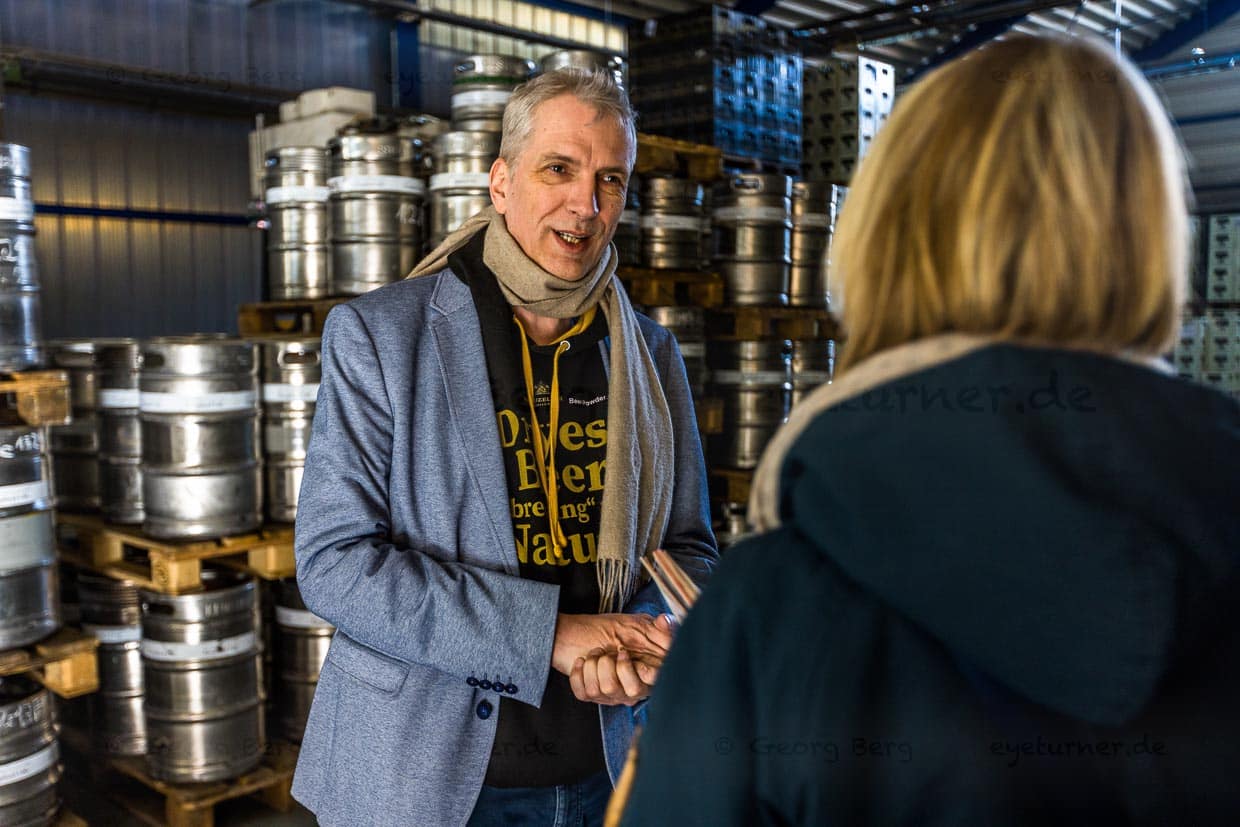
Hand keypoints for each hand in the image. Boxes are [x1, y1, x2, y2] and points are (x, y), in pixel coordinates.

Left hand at [562, 615, 677, 705]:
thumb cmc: (615, 631)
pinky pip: (583, 692)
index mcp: (648, 674)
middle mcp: (631, 689)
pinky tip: (581, 661)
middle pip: (632, 690)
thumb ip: (658, 625)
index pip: (655, 681)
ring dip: (594, 665)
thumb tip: (666, 620)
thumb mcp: (640, 625)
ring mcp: (610, 695)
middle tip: (608, 651)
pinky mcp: (589, 695)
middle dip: (617, 665)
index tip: (628, 654)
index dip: (646, 671)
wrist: (580, 633)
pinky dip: (578, 673)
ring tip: (595, 653)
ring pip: (605, 690)